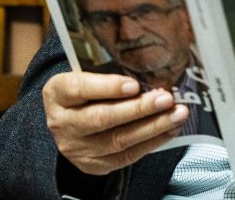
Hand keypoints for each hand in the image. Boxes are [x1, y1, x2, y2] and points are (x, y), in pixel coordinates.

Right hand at [42, 71, 189, 175]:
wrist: (68, 122)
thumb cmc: (85, 90)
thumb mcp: (86, 73)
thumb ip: (109, 71)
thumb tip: (150, 70)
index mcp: (57, 93)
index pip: (79, 89)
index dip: (107, 87)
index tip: (134, 85)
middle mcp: (63, 123)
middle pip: (102, 118)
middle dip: (138, 109)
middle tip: (166, 99)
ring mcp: (77, 148)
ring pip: (118, 140)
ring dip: (153, 127)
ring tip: (176, 114)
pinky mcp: (93, 165)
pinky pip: (127, 156)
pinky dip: (152, 142)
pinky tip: (169, 129)